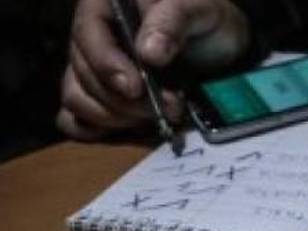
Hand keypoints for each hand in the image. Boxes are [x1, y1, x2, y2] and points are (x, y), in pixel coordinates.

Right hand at [58, 0, 249, 139]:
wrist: (220, 47)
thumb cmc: (206, 20)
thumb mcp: (197, 9)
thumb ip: (172, 22)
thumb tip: (148, 53)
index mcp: (104, 6)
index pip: (87, 33)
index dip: (106, 64)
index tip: (134, 88)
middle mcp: (90, 37)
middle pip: (83, 73)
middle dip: (125, 99)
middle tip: (170, 106)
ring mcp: (89, 69)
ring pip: (77, 98)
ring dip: (118, 116)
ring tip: (160, 115)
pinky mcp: (98, 98)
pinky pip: (76, 119)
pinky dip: (99, 130)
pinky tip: (131, 127)